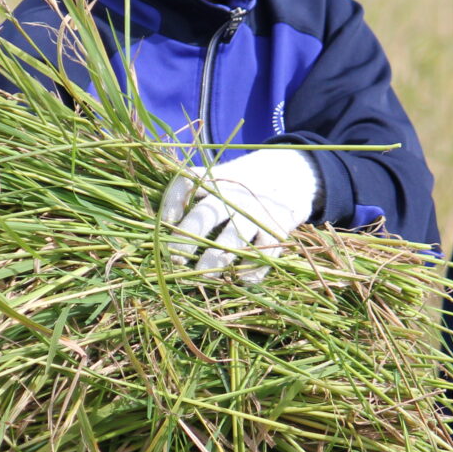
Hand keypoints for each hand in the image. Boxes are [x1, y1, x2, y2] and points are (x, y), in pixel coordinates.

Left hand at [159, 148, 317, 283]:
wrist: (292, 171)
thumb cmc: (244, 183)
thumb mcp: (222, 176)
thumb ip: (196, 194)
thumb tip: (159, 227)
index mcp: (216, 178)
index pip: (187, 183)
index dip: (172, 202)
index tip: (165, 222)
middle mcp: (234, 193)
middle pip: (206, 215)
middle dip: (186, 240)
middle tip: (175, 261)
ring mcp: (257, 212)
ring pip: (233, 239)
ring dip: (214, 261)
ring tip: (201, 277)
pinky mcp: (278, 229)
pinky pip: (262, 255)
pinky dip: (249, 272)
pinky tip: (237, 279)